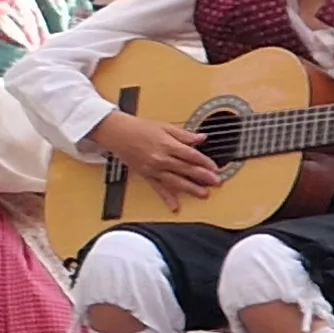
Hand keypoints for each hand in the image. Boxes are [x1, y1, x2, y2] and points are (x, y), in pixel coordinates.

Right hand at [85, 109, 222, 200]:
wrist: (116, 133)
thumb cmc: (139, 128)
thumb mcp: (164, 126)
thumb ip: (184, 135)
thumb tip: (201, 138)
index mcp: (167, 145)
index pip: (191, 155)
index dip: (204, 162)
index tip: (215, 168)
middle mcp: (161, 158)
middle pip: (186, 169)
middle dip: (203, 177)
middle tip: (216, 182)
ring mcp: (153, 169)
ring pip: (175, 181)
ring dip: (190, 188)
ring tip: (203, 194)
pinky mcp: (146, 175)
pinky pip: (158, 188)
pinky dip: (167, 198)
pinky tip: (174, 206)